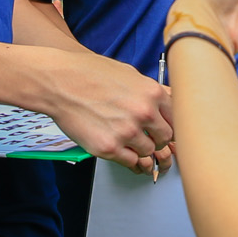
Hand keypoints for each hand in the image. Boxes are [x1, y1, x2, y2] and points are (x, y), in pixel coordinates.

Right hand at [46, 51, 173, 174]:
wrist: (59, 81)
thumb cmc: (89, 74)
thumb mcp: (129, 73)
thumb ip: (151, 91)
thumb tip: (169, 101)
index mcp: (152, 93)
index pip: (178, 118)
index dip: (173, 126)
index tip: (169, 131)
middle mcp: (143, 113)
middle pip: (166, 138)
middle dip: (159, 140)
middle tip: (152, 140)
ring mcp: (127, 132)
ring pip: (150, 153)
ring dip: (144, 151)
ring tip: (135, 146)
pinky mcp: (109, 148)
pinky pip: (131, 162)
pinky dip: (132, 162)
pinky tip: (129, 157)